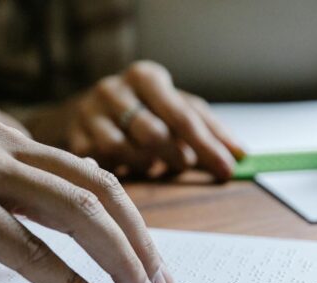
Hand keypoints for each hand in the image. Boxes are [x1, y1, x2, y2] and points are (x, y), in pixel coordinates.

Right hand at [0, 120, 173, 282]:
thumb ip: (14, 210)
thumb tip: (69, 247)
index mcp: (8, 139)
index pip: (90, 178)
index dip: (130, 222)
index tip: (150, 264)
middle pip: (97, 190)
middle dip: (138, 243)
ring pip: (73, 211)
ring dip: (117, 260)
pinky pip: (24, 244)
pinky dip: (65, 279)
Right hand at [65, 61, 244, 180]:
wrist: (85, 110)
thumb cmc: (143, 109)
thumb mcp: (176, 108)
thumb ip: (209, 129)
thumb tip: (241, 155)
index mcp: (145, 76)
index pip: (181, 114)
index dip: (207, 145)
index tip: (227, 169)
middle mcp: (113, 90)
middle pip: (153, 133)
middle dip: (176, 156)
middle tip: (186, 165)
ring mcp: (89, 115)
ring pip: (125, 151)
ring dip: (148, 165)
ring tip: (154, 163)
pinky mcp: (74, 140)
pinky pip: (103, 166)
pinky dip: (122, 171)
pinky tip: (129, 167)